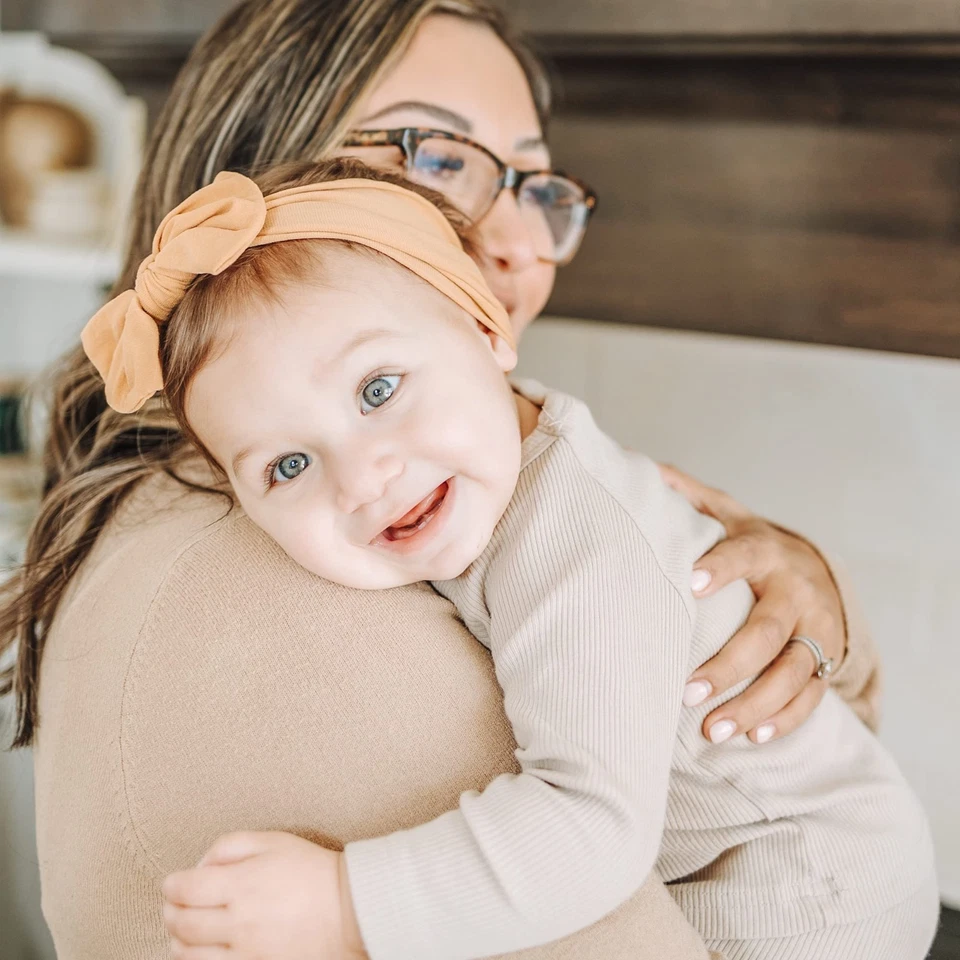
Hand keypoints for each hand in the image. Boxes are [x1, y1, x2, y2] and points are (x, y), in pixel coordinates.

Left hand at [162, 831, 366, 959]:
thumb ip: (230, 846)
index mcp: (242, 883)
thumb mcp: (273, 841)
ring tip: (181, 932)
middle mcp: (239, 921)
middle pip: (182, 923)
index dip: (171, 885)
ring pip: (190, 956)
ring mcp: (247, 952)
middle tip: (172, 906)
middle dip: (170, 912)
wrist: (349, 909)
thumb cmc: (311, 870)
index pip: (185, 888)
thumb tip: (200, 865)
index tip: (171, 883)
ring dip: (177, 942)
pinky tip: (199, 953)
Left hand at [661, 465, 844, 744]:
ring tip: (712, 728)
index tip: (690, 585)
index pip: (744, 556)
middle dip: (729, 664)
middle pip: (767, 632)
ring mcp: (816, 631)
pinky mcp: (825, 663)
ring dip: (754, 704)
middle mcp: (796, 592)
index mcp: (766, 550)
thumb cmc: (755, 545)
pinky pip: (810, 697)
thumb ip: (689, 496)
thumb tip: (640, 466)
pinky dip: (783, 720)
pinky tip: (751, 738)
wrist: (818, 573)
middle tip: (687, 691)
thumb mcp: (728, 515)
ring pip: (792, 673)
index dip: (721, 569)